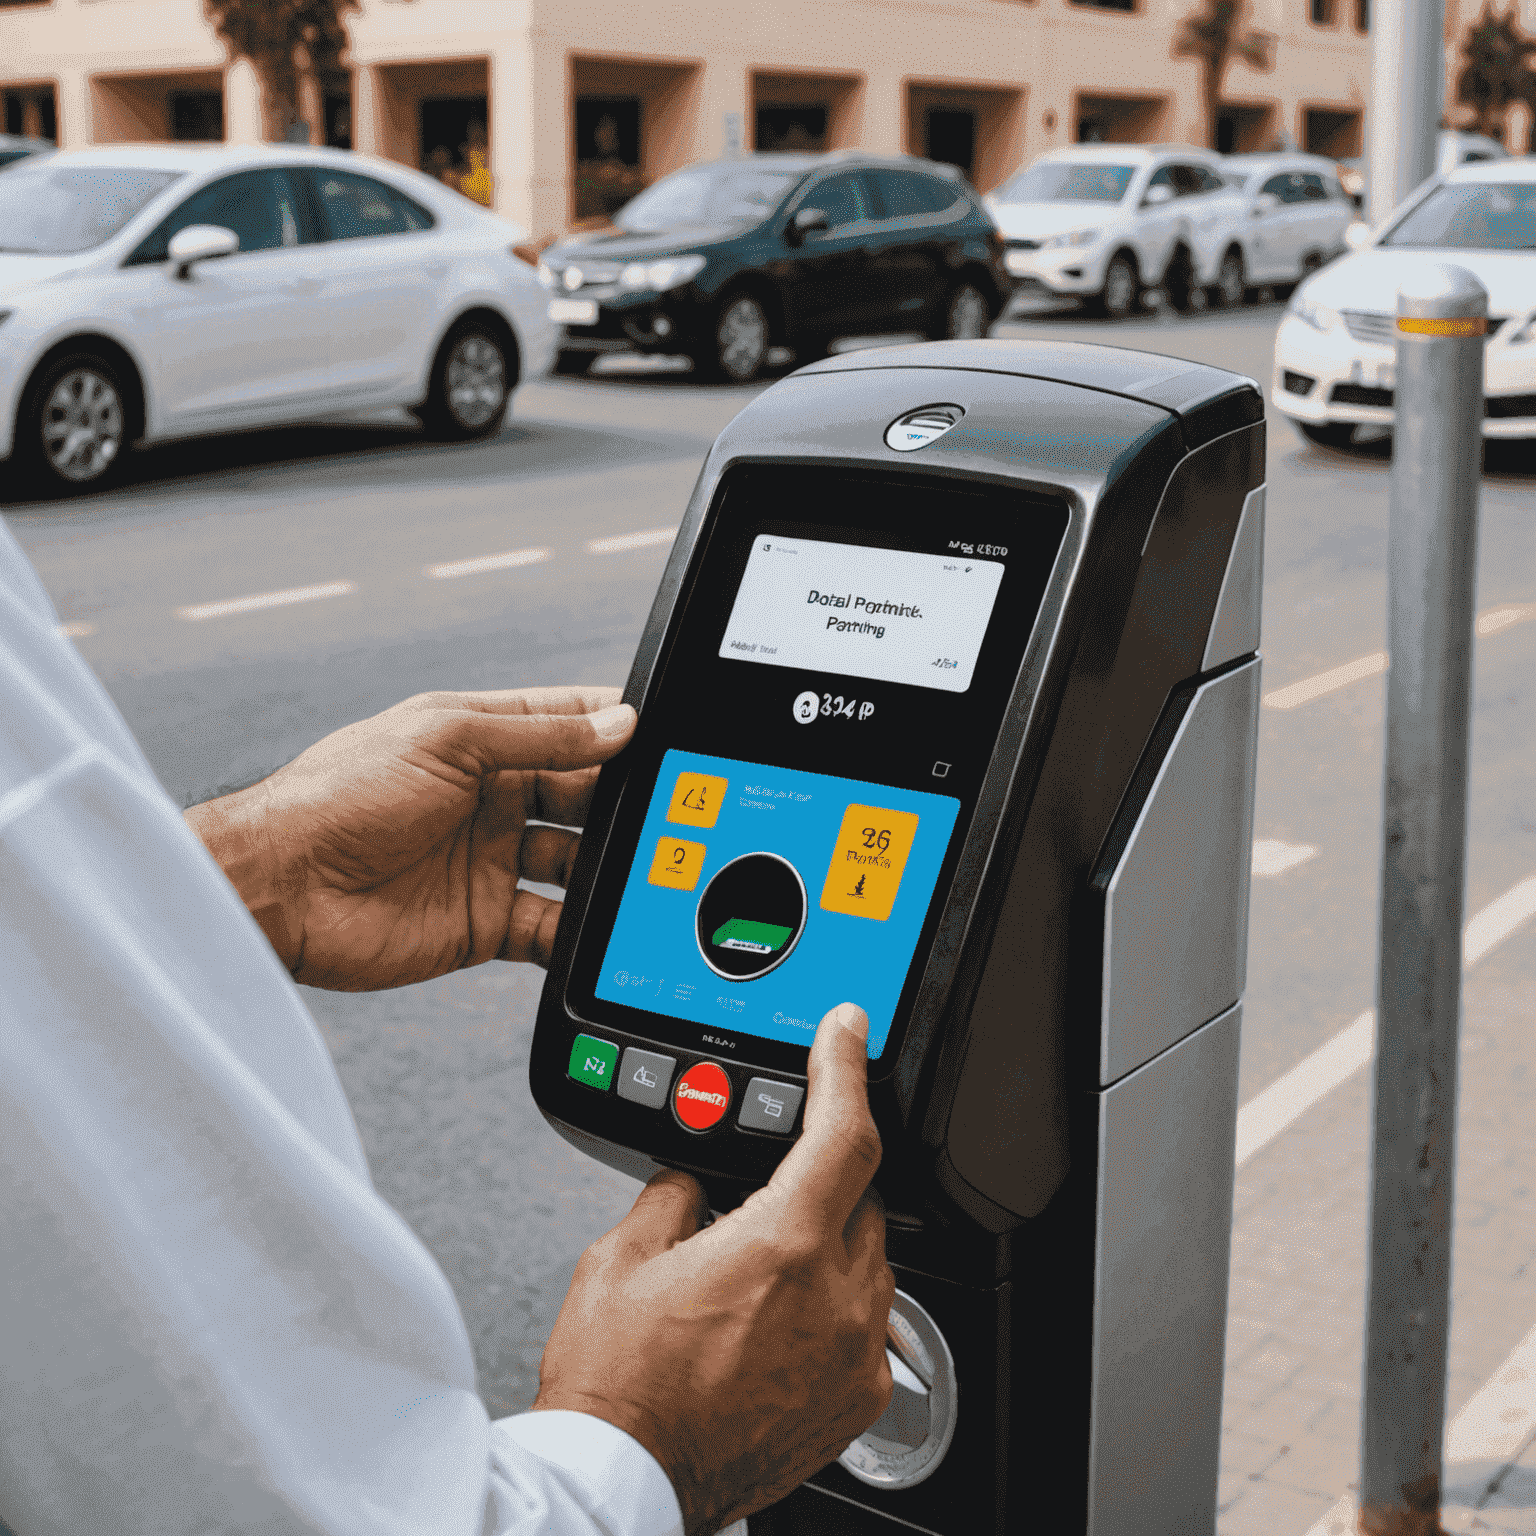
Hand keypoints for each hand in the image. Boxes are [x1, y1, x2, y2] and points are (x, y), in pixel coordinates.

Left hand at [185, 687, 635, 989]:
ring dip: (607, 869)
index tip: (663, 734)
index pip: (568, 724)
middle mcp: (492, 800)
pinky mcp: (484, 923)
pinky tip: (601, 929)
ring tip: (642, 873)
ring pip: (577, 864)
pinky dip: (578, 932)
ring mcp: (490, 862)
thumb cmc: (337, 796)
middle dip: (622, 802)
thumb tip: (617, 725)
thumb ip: (538, 735)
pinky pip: (550, 928)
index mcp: (482, 741)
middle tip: (667, 813)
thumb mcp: (447, 741)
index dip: (615, 726)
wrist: (280, 888)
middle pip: (583, 796)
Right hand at [533, 1003, 894, 1534]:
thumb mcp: (619, 1259)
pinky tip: (780, 1320)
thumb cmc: (617, 1385)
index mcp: (781, 1246)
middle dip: (819, 1178)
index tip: (846, 1031)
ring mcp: (852, 1352)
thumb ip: (671, 1196)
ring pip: (870, 1259)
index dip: (846, 1068)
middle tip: (763, 1195)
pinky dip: (835, 1306)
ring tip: (760, 1271)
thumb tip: (693, 1179)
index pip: (843, 1132)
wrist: (625, 1480)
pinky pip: (869, 1324)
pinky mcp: (857, 1400)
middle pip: (860, 1195)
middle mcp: (833, 1298)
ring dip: (829, 1242)